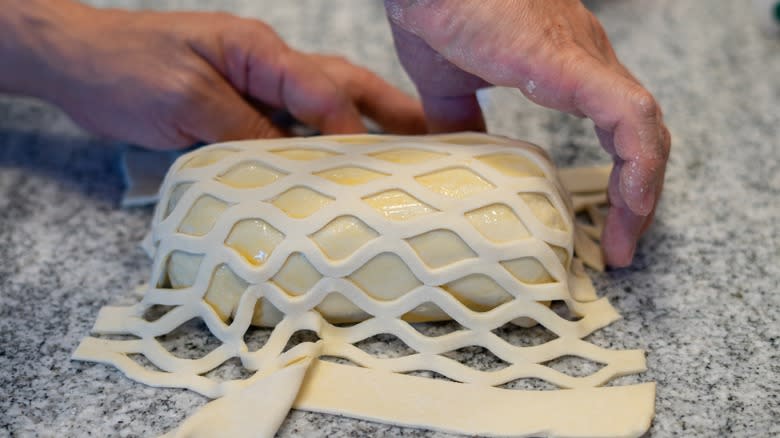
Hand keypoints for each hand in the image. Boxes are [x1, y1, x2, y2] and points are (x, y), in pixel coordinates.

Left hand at [17, 1, 424, 148]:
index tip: (374, 168)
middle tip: (431, 142)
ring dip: (362, 129)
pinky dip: (316, 148)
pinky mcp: (238, 108)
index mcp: (260, 51)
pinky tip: (331, 172)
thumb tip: (291, 163)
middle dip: (389, 113)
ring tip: (399, 158)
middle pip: (342, 86)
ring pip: (322, 107)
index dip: (353, 130)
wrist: (76, 62)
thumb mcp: (184, 100)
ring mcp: (254, 87)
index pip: (322, 91)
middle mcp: (266, 66)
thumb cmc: (123, 67)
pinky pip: (288, 129)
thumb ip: (243, 129)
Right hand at [385, 0, 670, 266]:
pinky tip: (631, 205)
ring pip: (646, 134)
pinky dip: (640, 167)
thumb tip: (461, 154)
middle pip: (639, 138)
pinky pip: (631, 120)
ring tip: (621, 243)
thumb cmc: (438, 9)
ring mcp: (586, 63)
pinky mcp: (574, 67)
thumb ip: (462, 119)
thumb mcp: (448, 84)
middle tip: (615, 247)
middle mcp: (588, 65)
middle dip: (635, 199)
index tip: (600, 228)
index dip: (618, 178)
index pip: (616, 129)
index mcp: (564, 68)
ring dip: (642, 195)